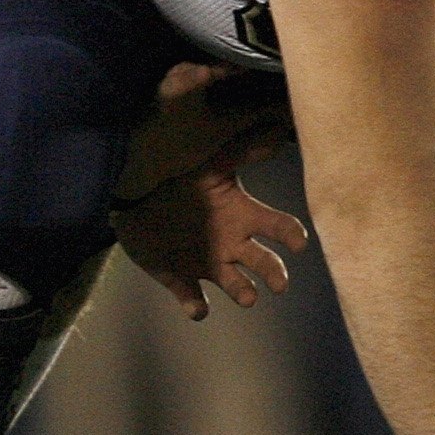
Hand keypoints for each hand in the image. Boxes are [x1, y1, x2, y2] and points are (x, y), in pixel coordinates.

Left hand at [132, 165, 313, 315]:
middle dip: (274, 274)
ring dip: (243, 292)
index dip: (291, 236)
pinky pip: (194, 300)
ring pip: (236, 286)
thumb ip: (240, 151)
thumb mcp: (210, 167)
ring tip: (247, 296)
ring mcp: (210, 266)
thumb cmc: (182, 184)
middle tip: (278, 283)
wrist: (136, 201)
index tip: (298, 242)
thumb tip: (276, 128)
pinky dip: (196, 306)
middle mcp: (234, 247)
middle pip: (265, 264)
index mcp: (243, 218)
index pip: (278, 228)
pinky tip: (197, 306)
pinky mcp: (183, 281)